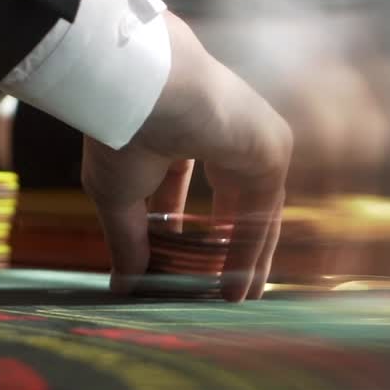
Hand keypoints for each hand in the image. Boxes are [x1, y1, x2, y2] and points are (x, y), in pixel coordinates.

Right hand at [82, 12, 292, 302]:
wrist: (142, 91)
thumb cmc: (122, 131)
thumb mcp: (118, 197)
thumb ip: (128, 243)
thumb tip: (122, 289)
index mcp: (178, 134)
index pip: (183, 188)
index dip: (180, 230)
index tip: (173, 267)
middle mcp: (219, 135)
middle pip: (228, 201)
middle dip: (223, 247)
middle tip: (217, 289)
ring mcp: (250, 141)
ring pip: (253, 209)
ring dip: (245, 257)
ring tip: (235, 298)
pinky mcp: (271, 151)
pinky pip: (266, 212)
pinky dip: (254, 251)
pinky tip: (241, 287)